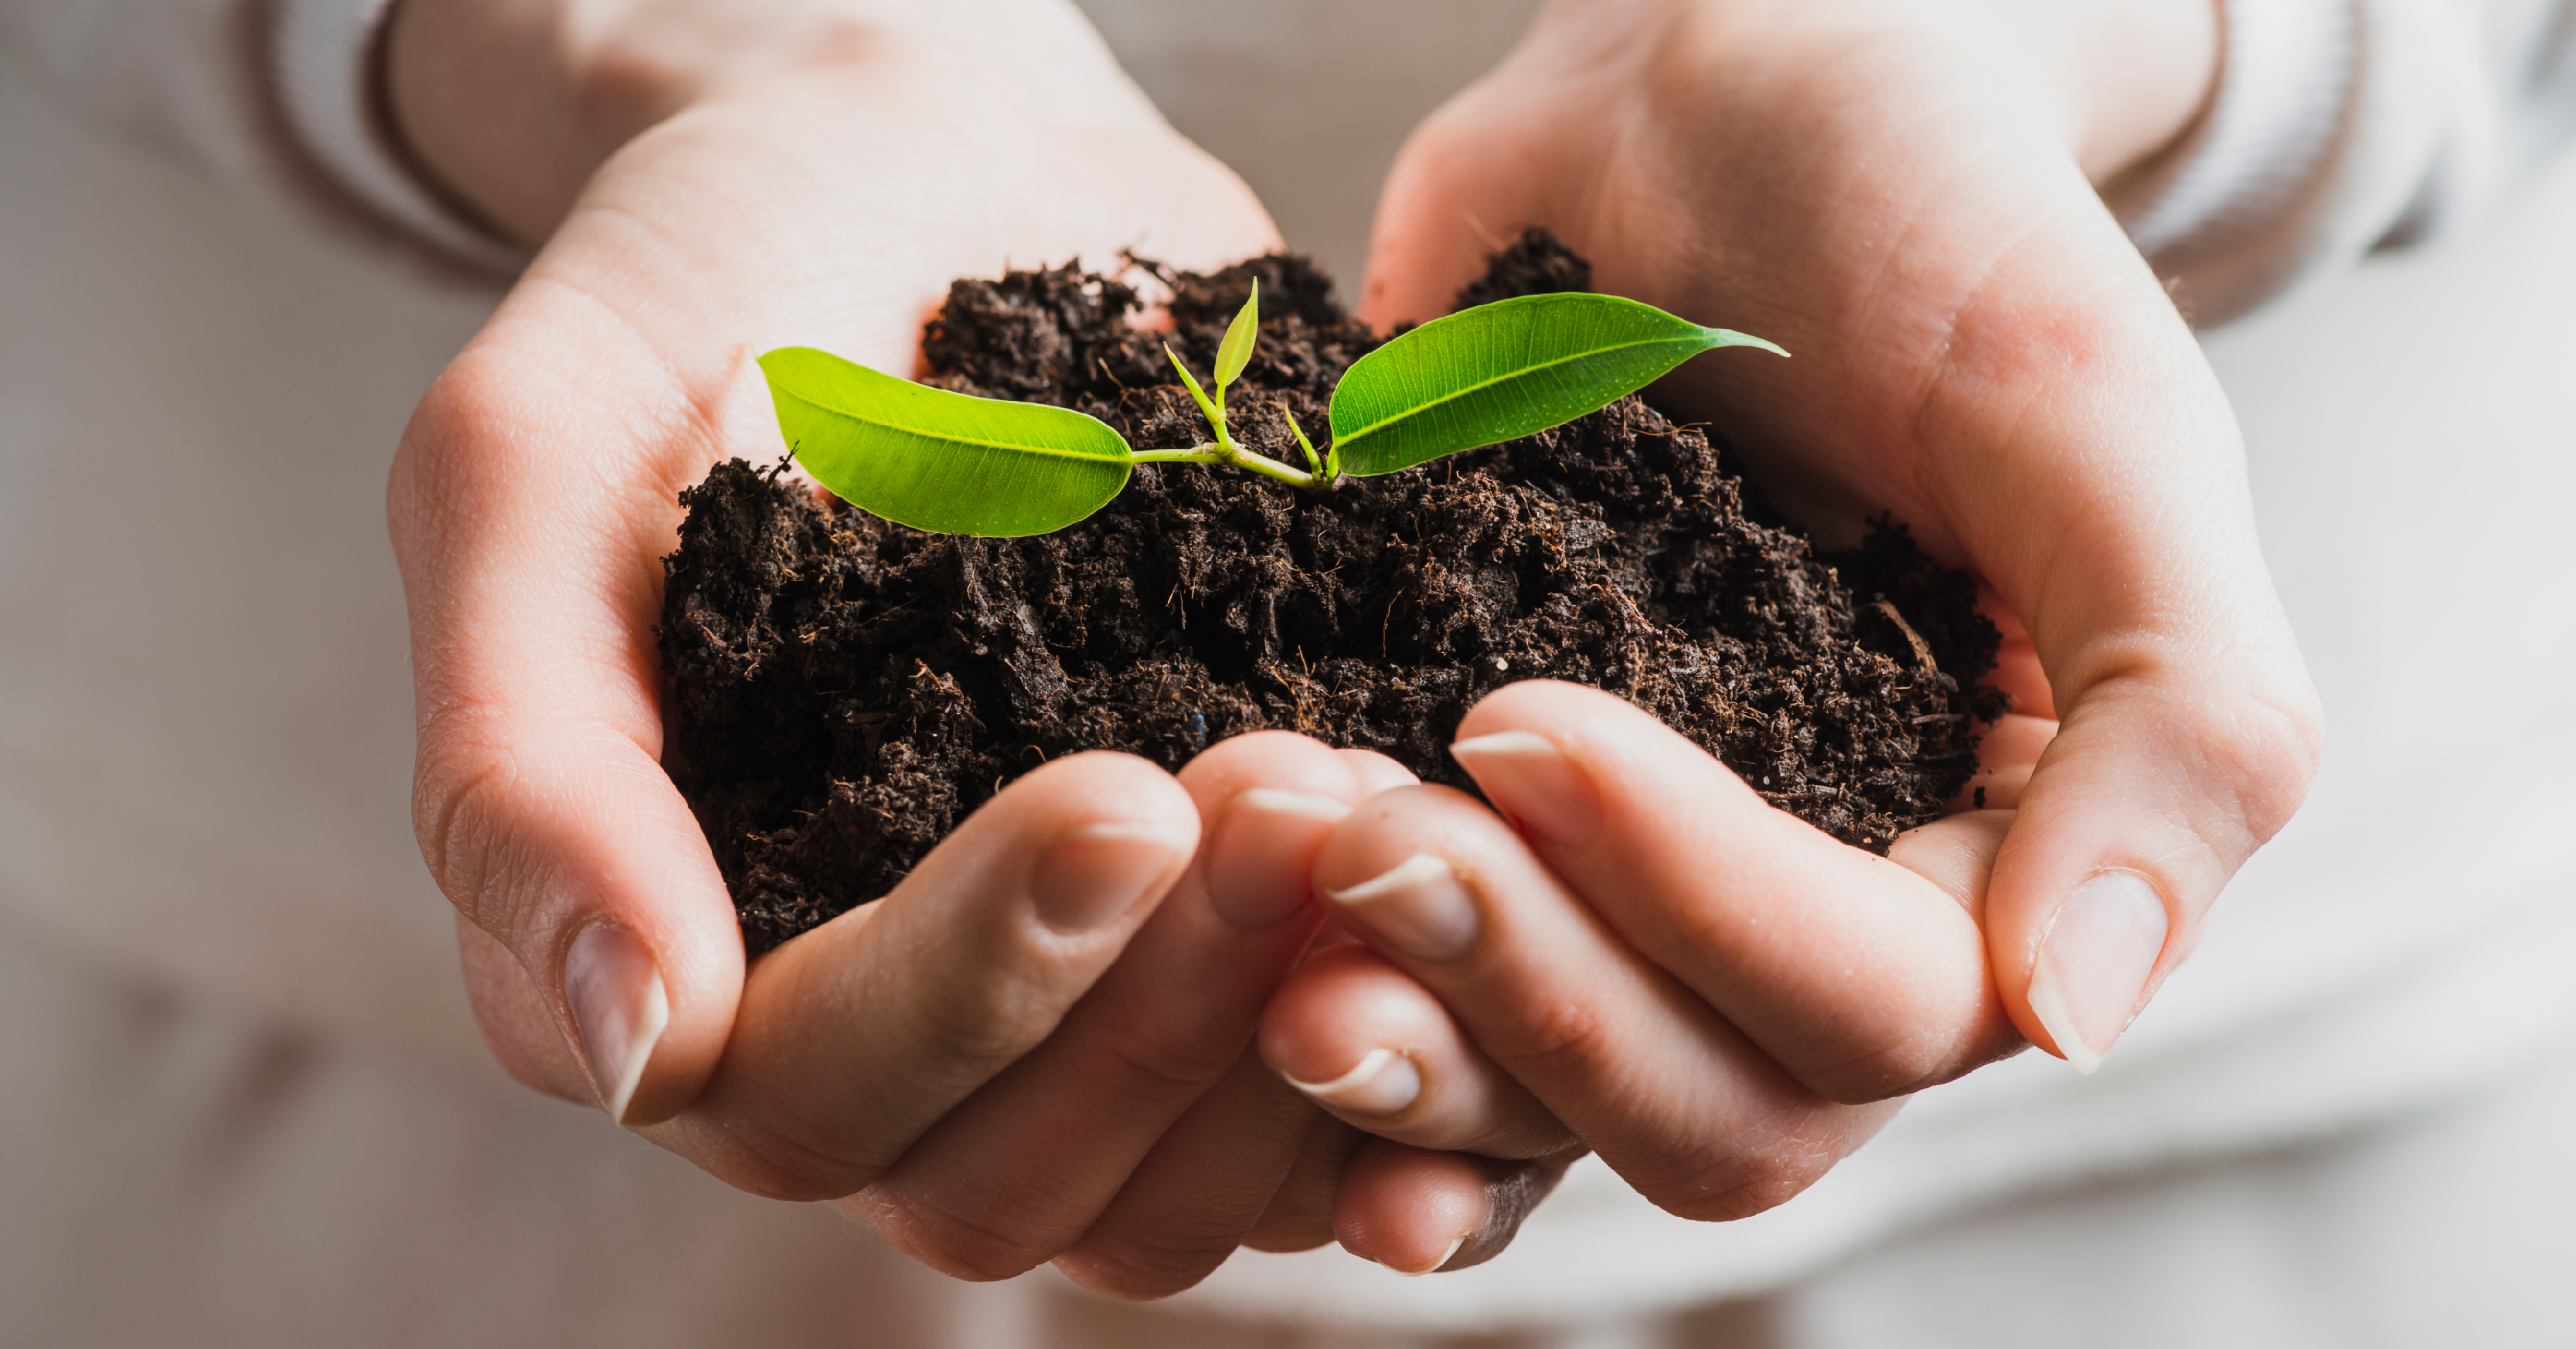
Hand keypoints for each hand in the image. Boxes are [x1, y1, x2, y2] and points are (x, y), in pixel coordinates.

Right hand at [384, 0, 1514, 1292]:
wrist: (925, 173)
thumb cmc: (704, 294)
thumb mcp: (538, 470)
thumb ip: (528, 765)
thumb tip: (626, 1051)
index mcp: (683, 947)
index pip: (806, 1091)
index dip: (971, 983)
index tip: (1123, 794)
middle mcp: (870, 1024)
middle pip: (1005, 1181)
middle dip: (1164, 1007)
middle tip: (1290, 784)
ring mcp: (1057, 1010)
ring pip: (1170, 1193)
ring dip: (1295, 1041)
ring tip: (1387, 810)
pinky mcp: (1215, 956)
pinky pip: (1316, 1115)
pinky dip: (1416, 1065)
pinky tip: (1499, 932)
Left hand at [1258, 0, 2322, 1216]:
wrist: (1709, 96)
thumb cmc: (1928, 221)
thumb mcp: (2096, 425)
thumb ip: (2179, 715)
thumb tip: (2075, 1019)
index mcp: (1991, 848)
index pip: (1877, 1009)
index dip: (1698, 909)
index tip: (1518, 720)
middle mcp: (1818, 912)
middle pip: (1709, 1111)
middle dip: (1532, 999)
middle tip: (1363, 836)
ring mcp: (1638, 893)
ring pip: (1551, 1110)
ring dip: (1413, 1046)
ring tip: (1271, 906)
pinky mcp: (1489, 841)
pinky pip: (1429, 1015)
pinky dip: (1339, 1035)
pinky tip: (1239, 986)